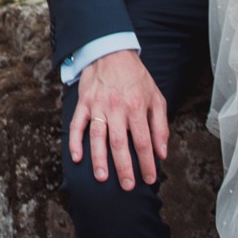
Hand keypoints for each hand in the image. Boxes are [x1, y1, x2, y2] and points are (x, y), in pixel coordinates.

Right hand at [69, 49, 168, 190]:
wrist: (111, 52)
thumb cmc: (135, 77)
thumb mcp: (156, 98)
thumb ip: (160, 126)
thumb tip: (162, 152)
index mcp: (137, 107)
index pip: (143, 141)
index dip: (147, 162)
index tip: (150, 178)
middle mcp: (117, 108)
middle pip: (120, 143)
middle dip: (124, 167)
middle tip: (127, 186)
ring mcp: (98, 106)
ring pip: (98, 137)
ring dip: (99, 159)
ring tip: (102, 177)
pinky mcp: (84, 103)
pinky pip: (77, 124)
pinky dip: (75, 141)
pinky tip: (76, 157)